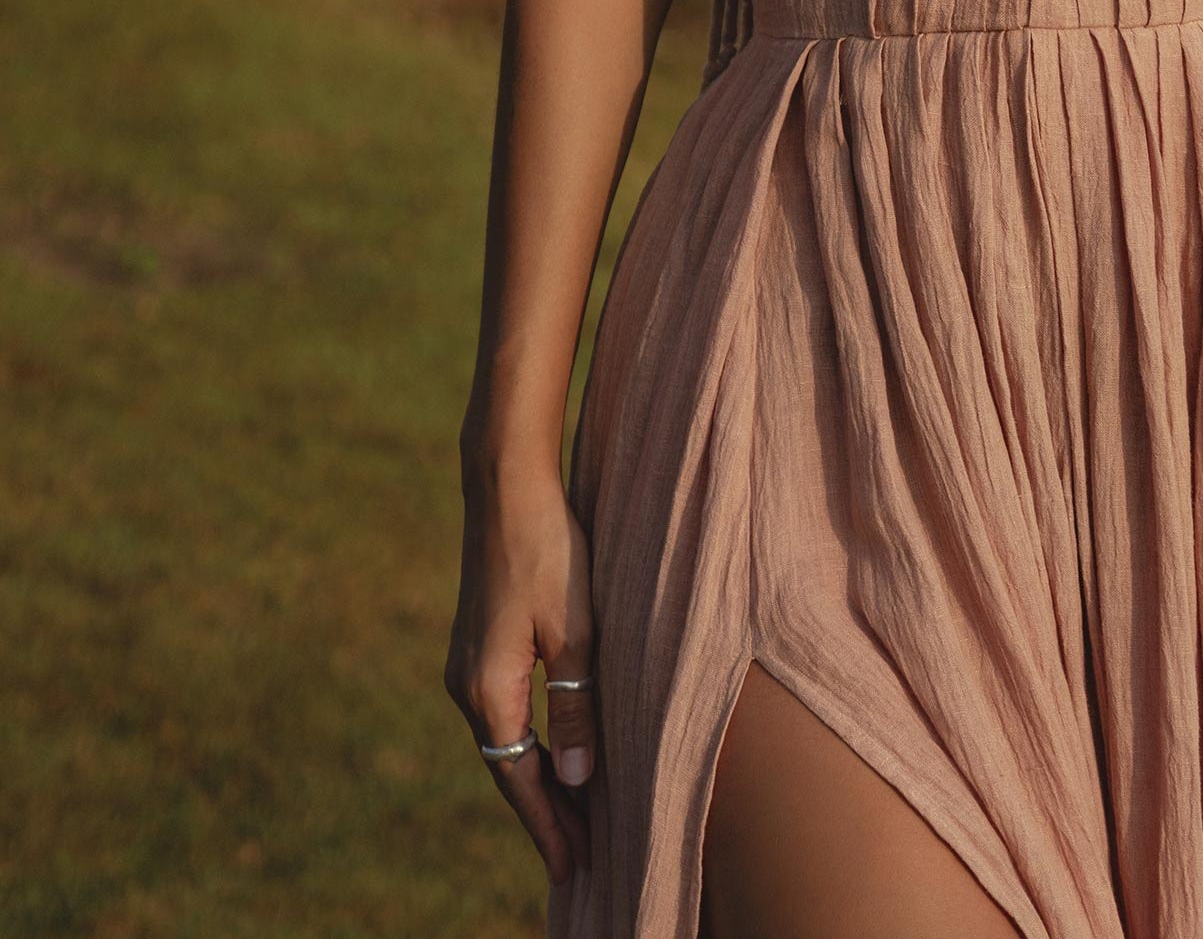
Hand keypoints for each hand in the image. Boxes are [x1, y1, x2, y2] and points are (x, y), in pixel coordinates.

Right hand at [444, 473, 597, 886]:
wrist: (505, 487)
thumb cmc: (549, 551)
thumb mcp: (576, 631)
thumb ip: (577, 707)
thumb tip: (579, 780)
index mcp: (488, 692)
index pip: (522, 780)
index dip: (551, 825)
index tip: (575, 867)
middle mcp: (466, 687)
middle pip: (509, 769)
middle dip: (546, 812)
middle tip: (583, 855)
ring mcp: (466, 665)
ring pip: (506, 742)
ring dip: (539, 777)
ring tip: (576, 813)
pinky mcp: (476, 644)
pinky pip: (503, 714)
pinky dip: (530, 742)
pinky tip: (553, 750)